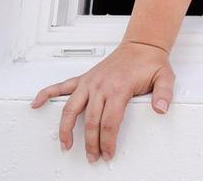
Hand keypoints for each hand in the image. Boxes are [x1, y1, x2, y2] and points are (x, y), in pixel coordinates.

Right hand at [30, 40, 174, 163]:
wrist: (141, 45)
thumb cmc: (150, 62)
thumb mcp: (165, 77)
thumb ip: (164, 93)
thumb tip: (161, 108)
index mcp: (119, 88)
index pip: (109, 122)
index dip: (107, 141)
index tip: (108, 153)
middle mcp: (100, 85)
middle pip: (91, 121)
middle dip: (91, 143)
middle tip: (93, 157)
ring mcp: (90, 82)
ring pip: (71, 108)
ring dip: (66, 128)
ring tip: (65, 144)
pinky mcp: (84, 79)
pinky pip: (61, 86)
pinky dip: (47, 94)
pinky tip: (36, 103)